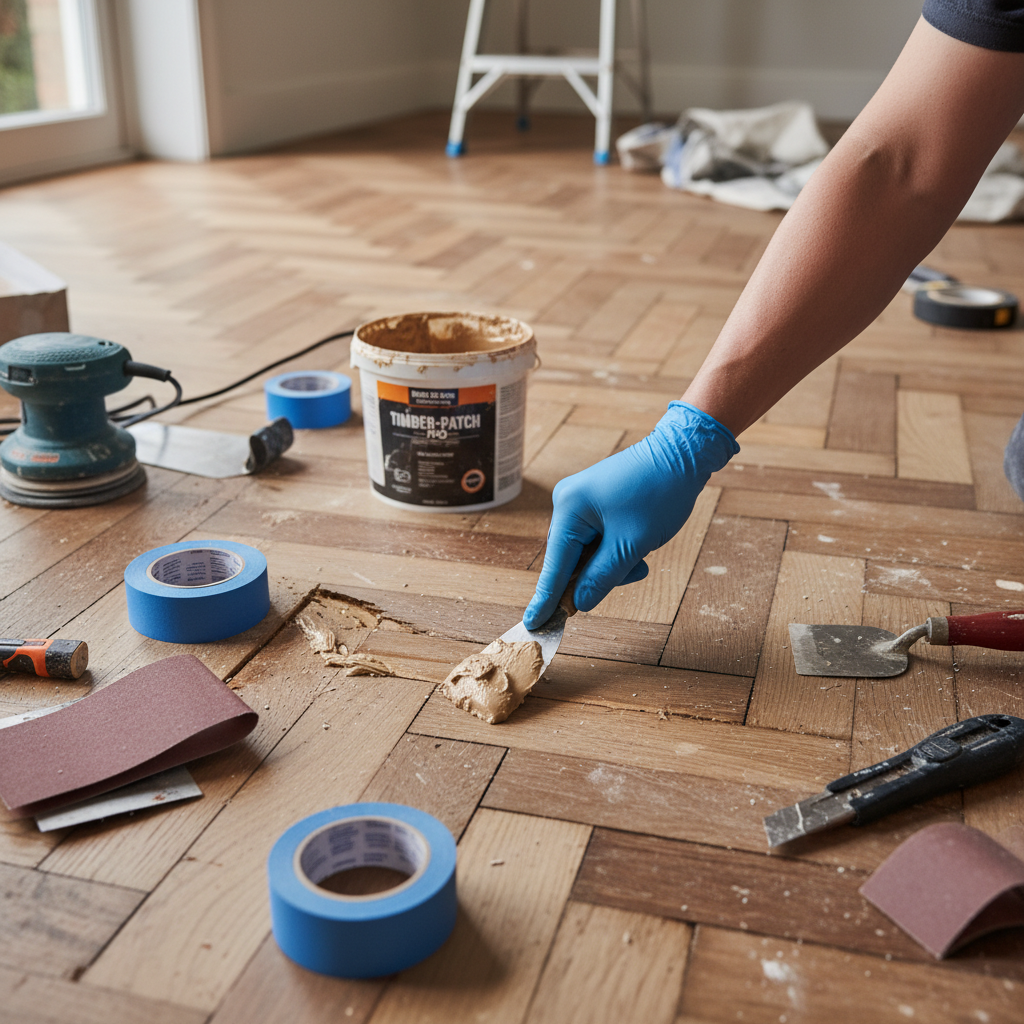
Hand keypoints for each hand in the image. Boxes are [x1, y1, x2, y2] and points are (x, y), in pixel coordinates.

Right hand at [522, 401, 738, 628]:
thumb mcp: (632, 544)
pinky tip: (638, 544)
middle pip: (571, 560)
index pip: (555, 565)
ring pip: (587, 552)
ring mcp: (580, 500)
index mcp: (569, 508)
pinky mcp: (594, 501)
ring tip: (642, 556)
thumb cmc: (659, 493)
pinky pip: (596, 538)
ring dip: (612, 563)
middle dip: (599, 574)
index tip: (532, 625)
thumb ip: (601, 577)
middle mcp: (567, 502)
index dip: (546, 599)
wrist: (683, 453)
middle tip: (634, 571)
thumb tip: (578, 602)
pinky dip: (615, 549)